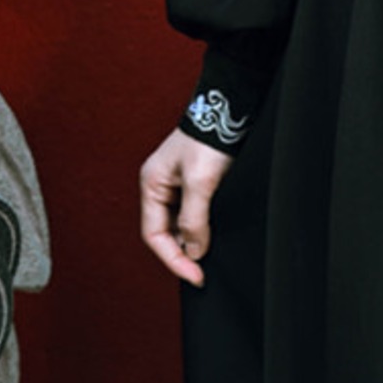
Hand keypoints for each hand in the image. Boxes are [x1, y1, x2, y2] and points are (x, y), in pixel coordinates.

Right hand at [139, 128, 232, 285]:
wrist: (231, 107)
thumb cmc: (210, 137)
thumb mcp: (200, 181)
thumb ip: (193, 219)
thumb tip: (194, 251)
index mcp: (151, 184)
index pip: (154, 235)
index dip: (173, 259)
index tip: (195, 275)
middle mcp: (160, 186)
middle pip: (165, 232)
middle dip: (182, 253)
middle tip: (202, 272)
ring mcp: (177, 183)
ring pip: (179, 225)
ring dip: (192, 241)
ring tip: (209, 257)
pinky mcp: (195, 180)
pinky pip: (193, 213)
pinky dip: (201, 228)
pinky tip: (213, 236)